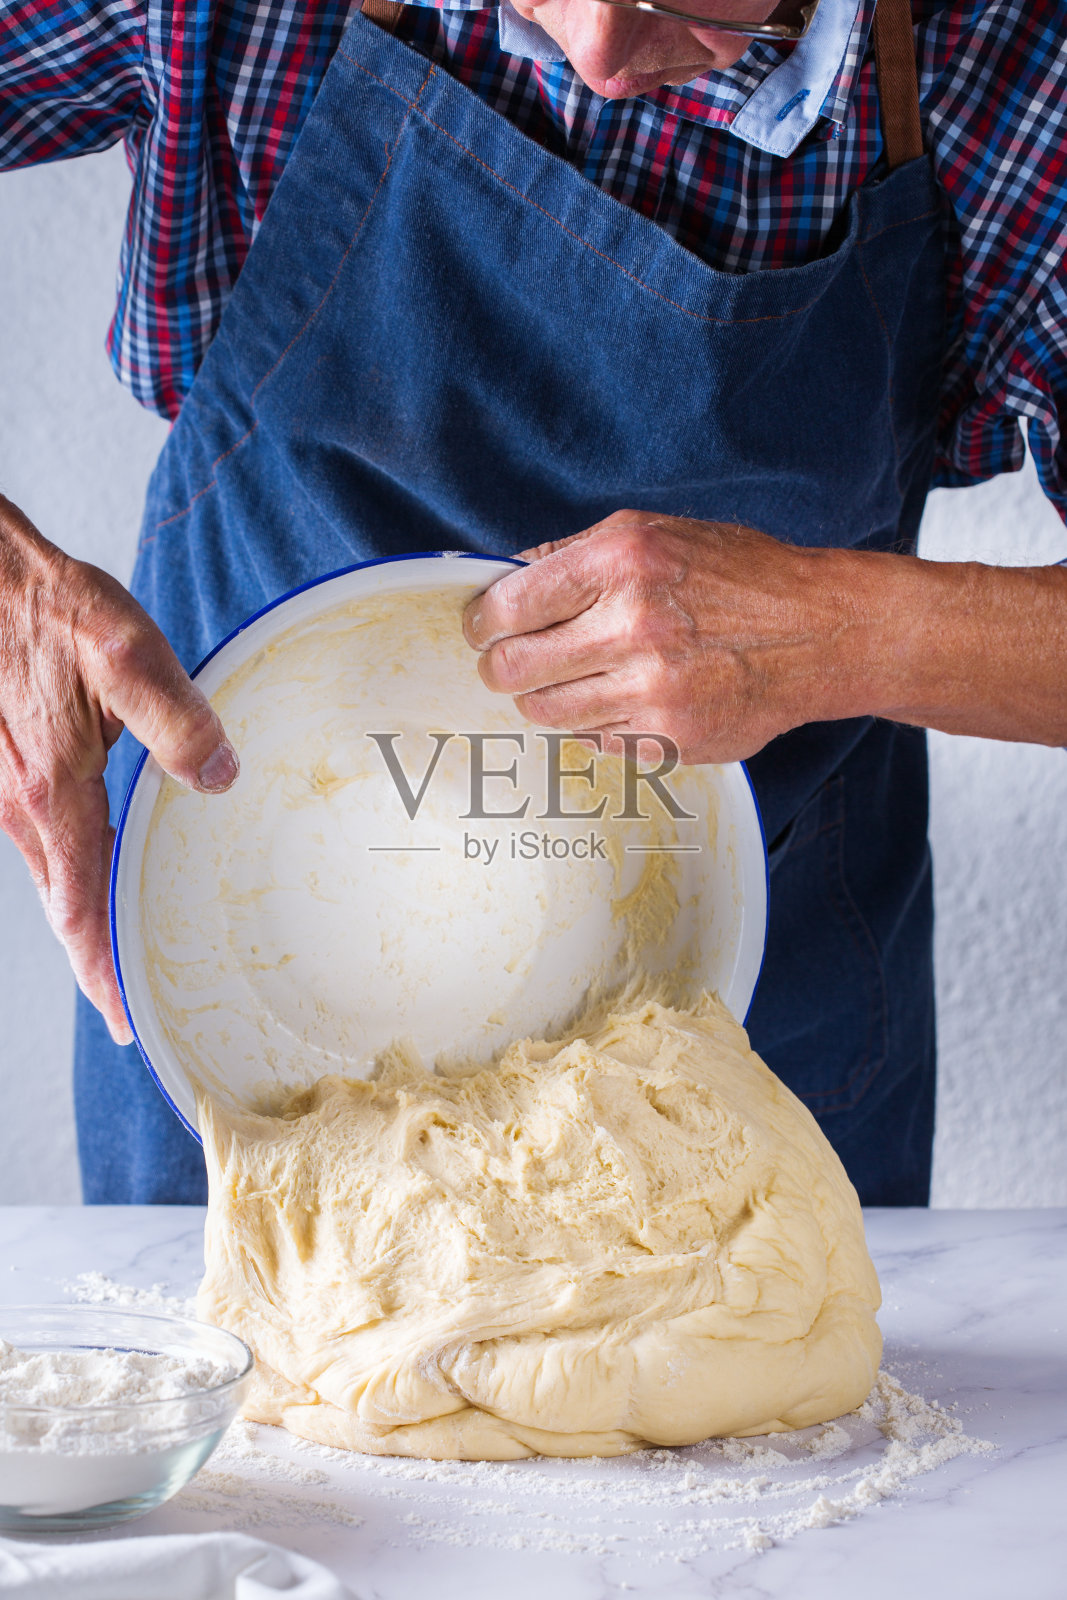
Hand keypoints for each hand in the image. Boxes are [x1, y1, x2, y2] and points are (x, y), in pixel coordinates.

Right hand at [0, 494, 238, 1044]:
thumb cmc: (46, 607)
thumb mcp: (125, 653)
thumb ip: (177, 720)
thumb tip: (220, 780)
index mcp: (52, 790)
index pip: (82, 908)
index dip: (104, 971)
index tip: (127, 1023)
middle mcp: (21, 805)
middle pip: (63, 908)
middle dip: (97, 963)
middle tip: (132, 1010)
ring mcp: (7, 789)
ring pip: (51, 878)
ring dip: (85, 923)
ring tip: (123, 956)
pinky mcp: (8, 766)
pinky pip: (42, 844)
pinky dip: (69, 878)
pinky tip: (95, 872)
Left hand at [463, 509, 1066, 754]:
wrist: (821, 632)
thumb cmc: (739, 574)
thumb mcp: (656, 533)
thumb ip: (575, 555)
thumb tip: (502, 579)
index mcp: (621, 560)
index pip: (508, 604)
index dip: (481, 621)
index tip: (480, 628)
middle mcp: (633, 625)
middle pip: (512, 668)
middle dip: (502, 666)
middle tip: (512, 662)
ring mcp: (651, 690)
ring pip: (546, 713)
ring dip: (547, 698)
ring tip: (576, 678)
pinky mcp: (669, 739)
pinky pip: (595, 741)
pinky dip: (598, 722)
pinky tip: (628, 696)